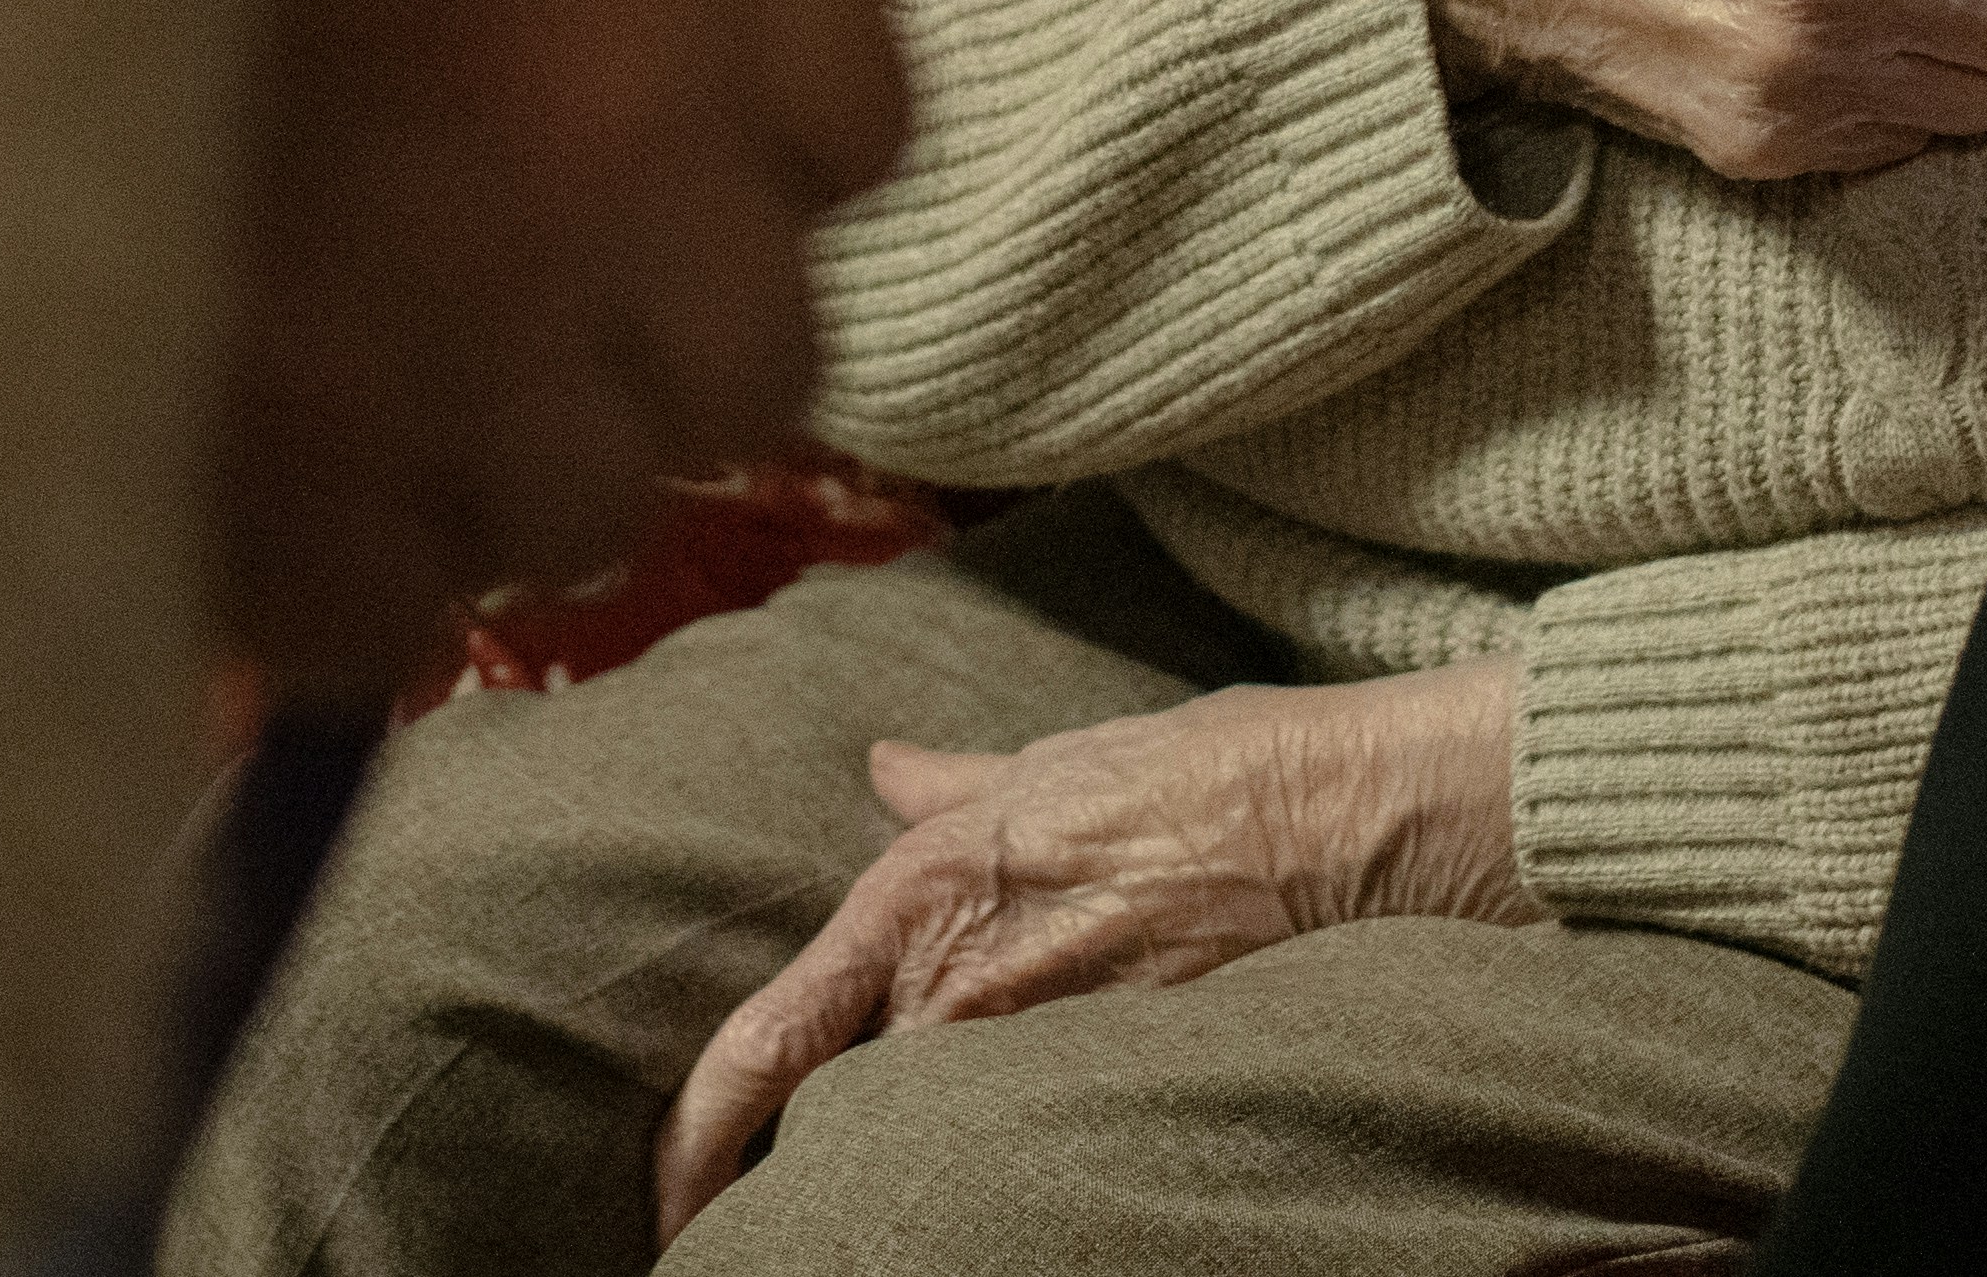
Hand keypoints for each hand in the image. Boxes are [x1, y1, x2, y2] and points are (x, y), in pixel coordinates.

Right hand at [214, 0, 909, 692]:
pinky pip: (408, 619)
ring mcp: (479, 366)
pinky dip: (343, 568)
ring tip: (353, 369)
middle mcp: (632, 159)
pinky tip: (247, 455)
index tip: (643, 128)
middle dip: (646, 333)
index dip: (750, 134)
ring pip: (593, 512)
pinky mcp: (313, 525)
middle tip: (503, 280)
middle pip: (761, 358)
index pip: (862, 126)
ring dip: (494, 458)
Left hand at [656, 667, 1529, 1226]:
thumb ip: (948, 788)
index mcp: (917, 899)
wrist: (1321, 818)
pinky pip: (1023, 1148)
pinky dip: (998, 1167)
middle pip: (838, 1122)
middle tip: (769, 1221)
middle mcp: (956, 989)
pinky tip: (1004, 1192)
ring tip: (898, 1209)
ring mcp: (1032, 1049)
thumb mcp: (1046, 765)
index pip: (766, 1040)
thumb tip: (887, 769)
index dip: (698, 1137)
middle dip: (807, 1173)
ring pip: (924, 1143)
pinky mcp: (1108, 1086)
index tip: (664, 1201)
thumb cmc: (1192, 776)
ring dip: (905, 1171)